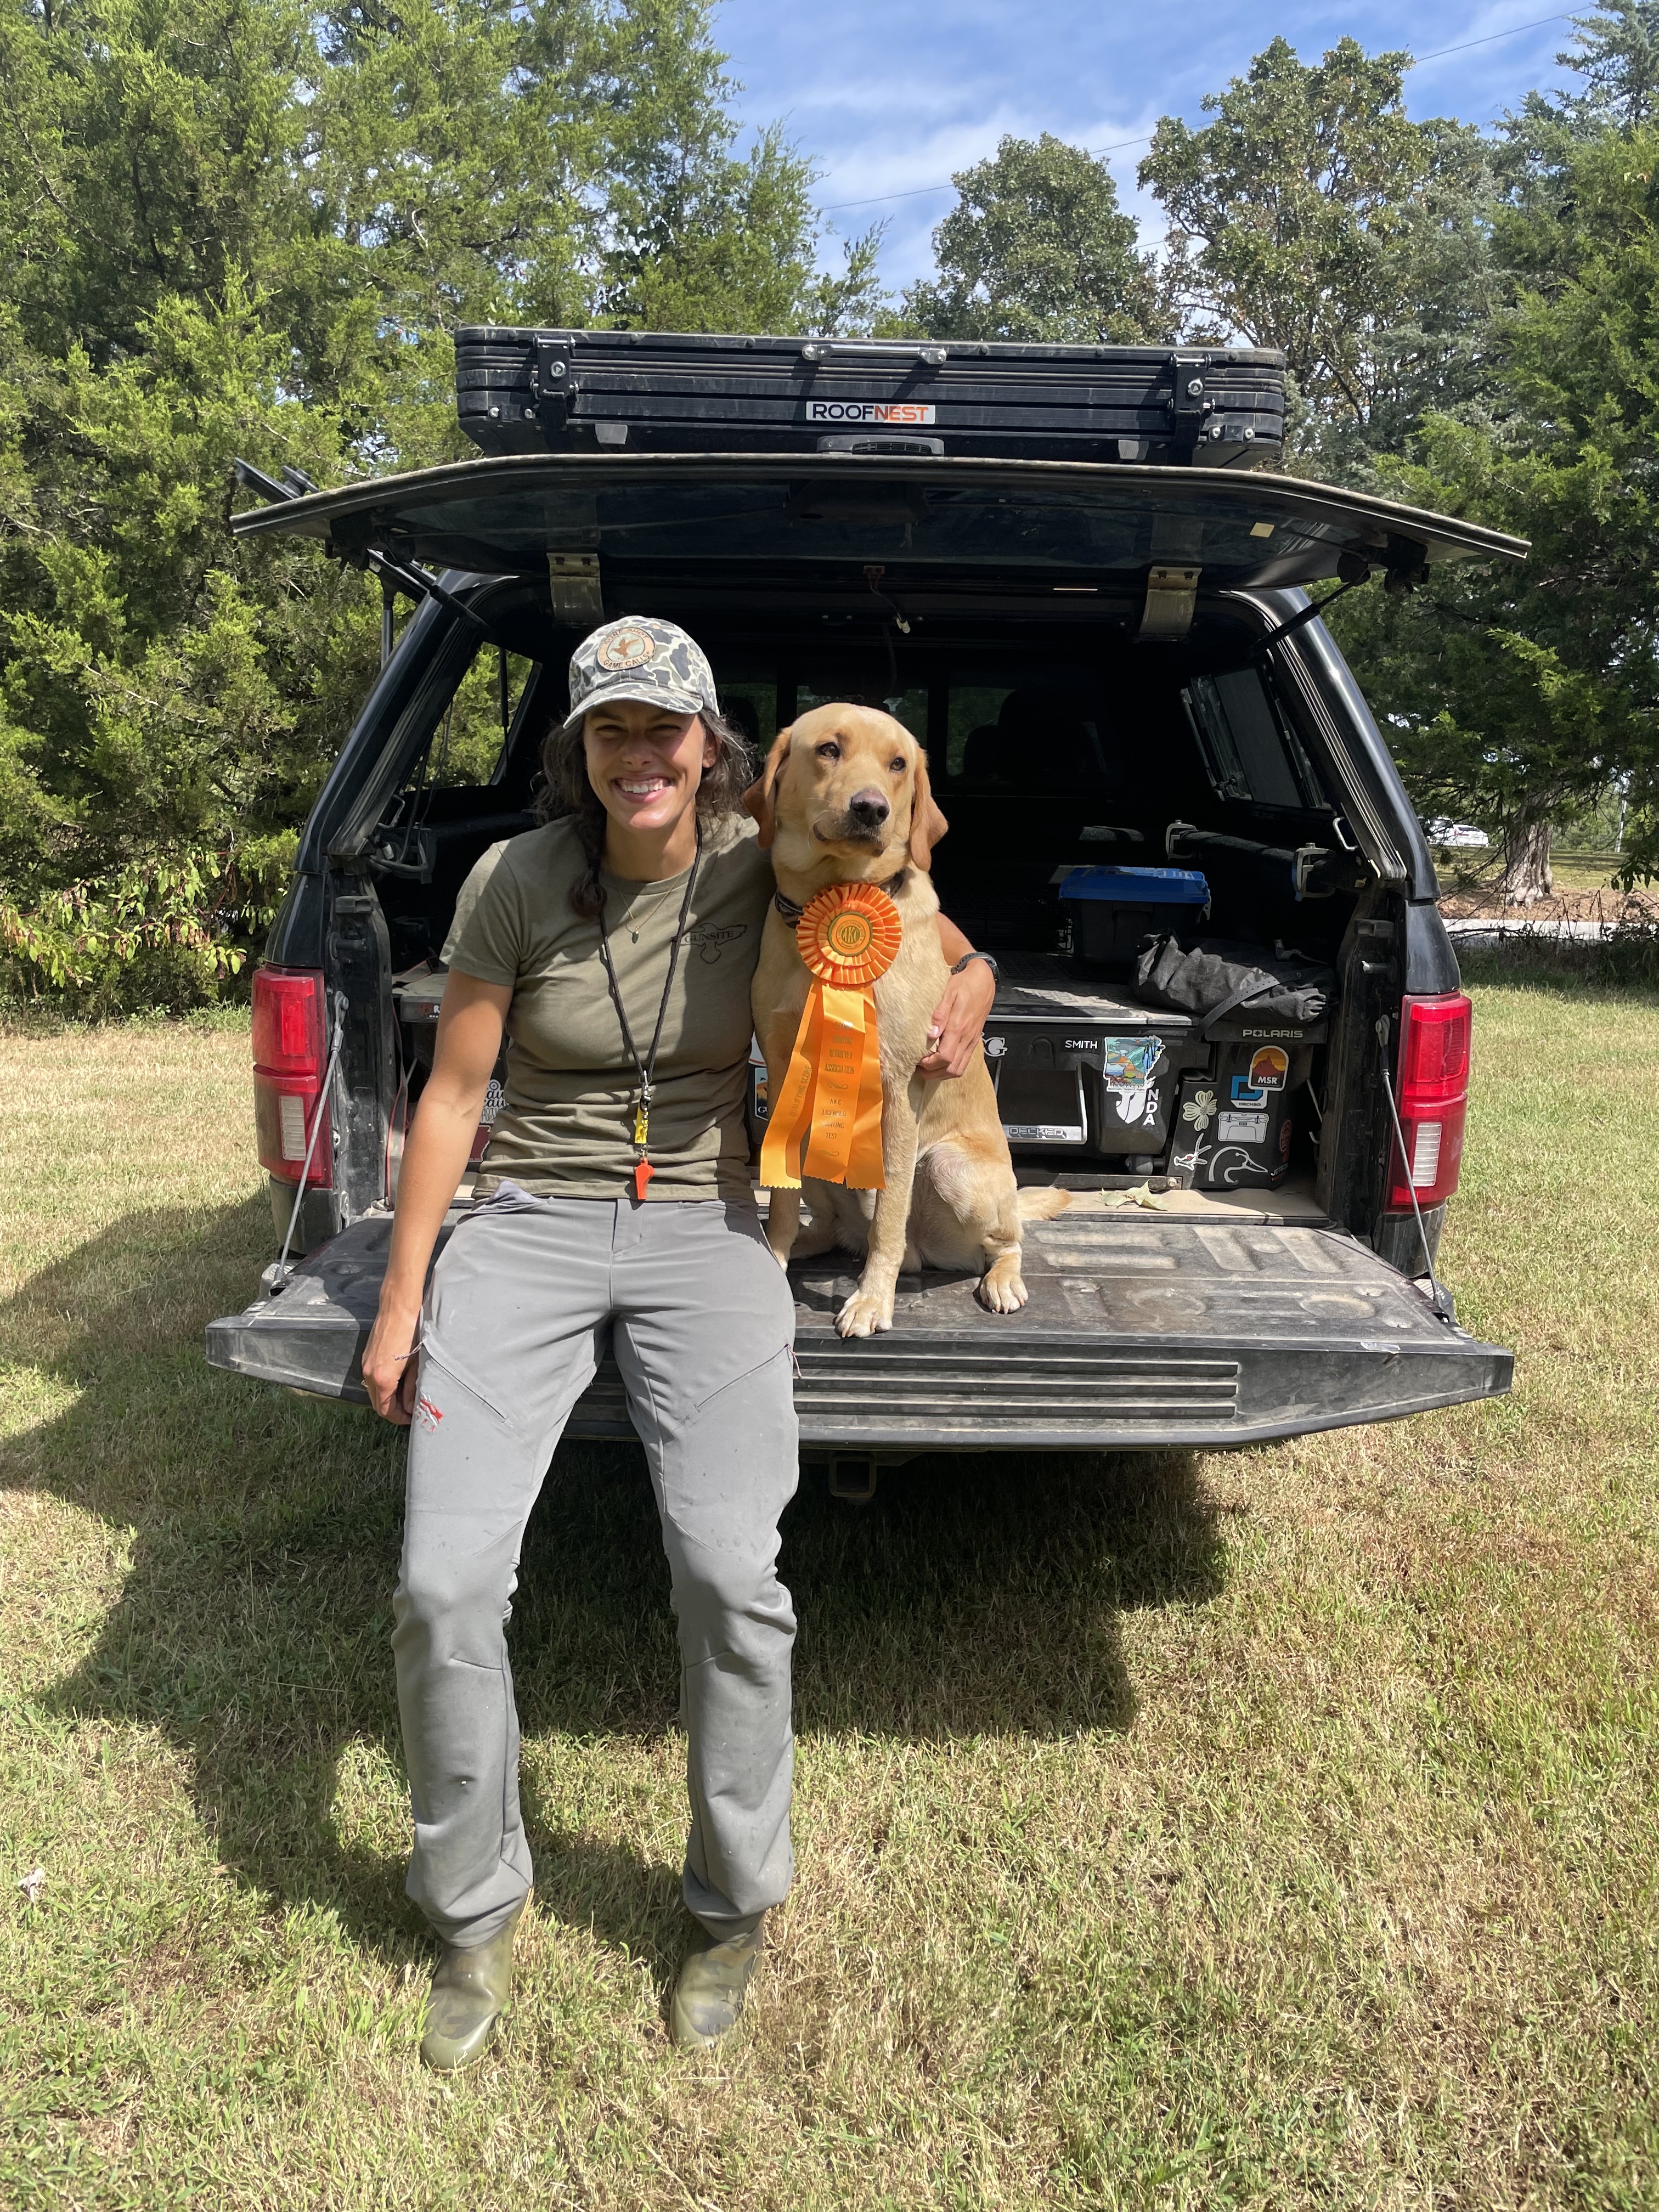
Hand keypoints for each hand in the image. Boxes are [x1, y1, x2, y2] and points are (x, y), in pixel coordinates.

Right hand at [361, 1299, 421, 1424]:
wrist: (398, 1307)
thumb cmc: (411, 1332)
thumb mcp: (416, 1364)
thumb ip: (413, 1388)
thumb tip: (411, 1407)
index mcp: (382, 1378)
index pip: (386, 1410)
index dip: (399, 1418)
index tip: (412, 1418)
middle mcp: (369, 1373)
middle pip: (377, 1403)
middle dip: (393, 1410)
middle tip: (411, 1410)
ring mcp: (365, 1364)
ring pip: (374, 1391)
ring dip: (388, 1397)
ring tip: (408, 1395)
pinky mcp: (367, 1355)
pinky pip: (373, 1379)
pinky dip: (384, 1385)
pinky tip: (399, 1380)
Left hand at [918, 958, 995, 1077]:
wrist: (984, 980)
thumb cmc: (965, 984)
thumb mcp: (949, 993)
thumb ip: (940, 1014)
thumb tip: (930, 1034)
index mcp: (958, 1027)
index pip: (945, 1057)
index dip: (929, 1064)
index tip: (917, 1060)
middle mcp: (967, 1037)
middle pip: (952, 1069)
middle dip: (933, 1073)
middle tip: (918, 1069)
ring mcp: (972, 1040)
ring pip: (959, 1069)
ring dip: (942, 1073)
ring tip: (927, 1068)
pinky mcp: (974, 1040)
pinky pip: (964, 1061)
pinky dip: (951, 1067)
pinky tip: (940, 1061)